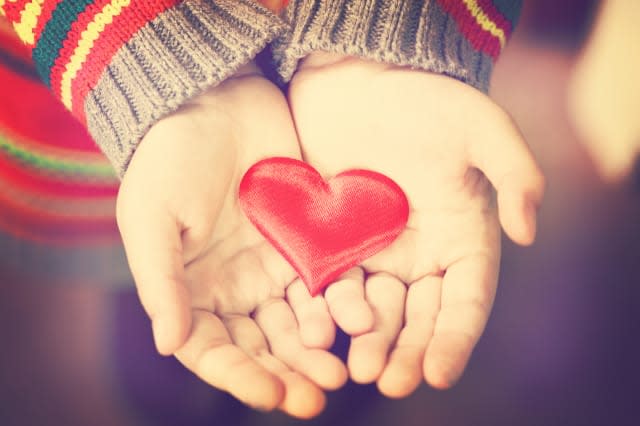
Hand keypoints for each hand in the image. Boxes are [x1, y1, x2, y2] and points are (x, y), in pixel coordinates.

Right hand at [116, 64, 345, 417]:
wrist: (215, 100)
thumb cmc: (169, 157)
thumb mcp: (152, 216)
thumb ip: (160, 281)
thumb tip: (169, 345)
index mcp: (192, 290)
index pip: (213, 349)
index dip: (239, 376)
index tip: (269, 392)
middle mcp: (235, 287)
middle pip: (262, 346)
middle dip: (288, 373)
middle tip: (316, 396)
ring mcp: (274, 266)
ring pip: (300, 322)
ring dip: (319, 349)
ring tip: (343, 368)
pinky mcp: (309, 241)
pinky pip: (328, 281)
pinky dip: (342, 304)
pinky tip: (359, 320)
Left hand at [286, 53, 544, 396]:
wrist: (360, 78)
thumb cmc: (427, 98)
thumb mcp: (480, 126)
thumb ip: (515, 173)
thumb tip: (530, 232)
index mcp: (463, 236)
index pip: (466, 298)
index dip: (456, 338)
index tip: (439, 372)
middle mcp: (421, 253)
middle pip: (419, 314)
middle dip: (408, 350)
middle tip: (392, 382)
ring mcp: (375, 250)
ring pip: (373, 307)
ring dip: (368, 340)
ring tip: (359, 368)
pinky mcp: (331, 240)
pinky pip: (330, 282)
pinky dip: (327, 310)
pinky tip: (319, 333)